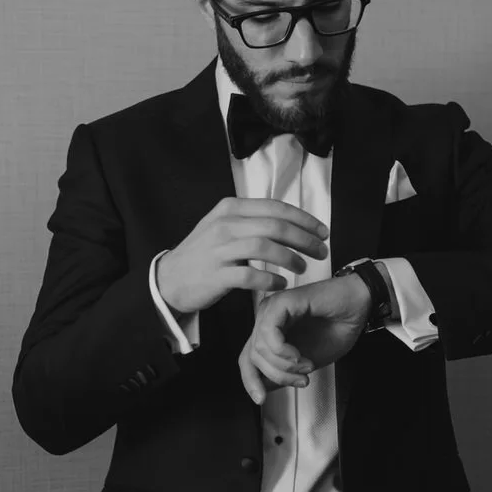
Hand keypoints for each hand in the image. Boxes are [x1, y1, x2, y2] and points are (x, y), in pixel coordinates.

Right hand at [156, 197, 330, 314]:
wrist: (169, 279)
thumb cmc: (203, 254)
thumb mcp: (223, 226)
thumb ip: (252, 220)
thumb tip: (291, 223)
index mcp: (230, 208)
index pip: (275, 207)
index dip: (304, 219)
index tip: (322, 231)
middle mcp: (224, 225)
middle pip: (275, 226)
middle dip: (304, 239)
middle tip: (321, 251)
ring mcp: (219, 250)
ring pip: (265, 247)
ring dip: (290, 258)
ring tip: (303, 268)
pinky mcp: (216, 275)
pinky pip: (251, 276)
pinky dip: (270, 280)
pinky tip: (281, 284)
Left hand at [238, 274, 372, 403]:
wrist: (360, 305)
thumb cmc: (338, 327)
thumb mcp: (306, 362)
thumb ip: (283, 373)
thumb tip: (263, 389)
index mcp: (270, 331)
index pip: (248, 359)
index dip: (251, 381)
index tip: (261, 399)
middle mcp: (267, 319)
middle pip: (252, 357)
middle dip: (278, 376)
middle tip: (302, 379)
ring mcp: (272, 309)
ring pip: (259, 348)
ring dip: (285, 366)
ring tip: (307, 365)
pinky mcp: (281, 302)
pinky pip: (268, 333)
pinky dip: (283, 351)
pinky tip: (299, 355)